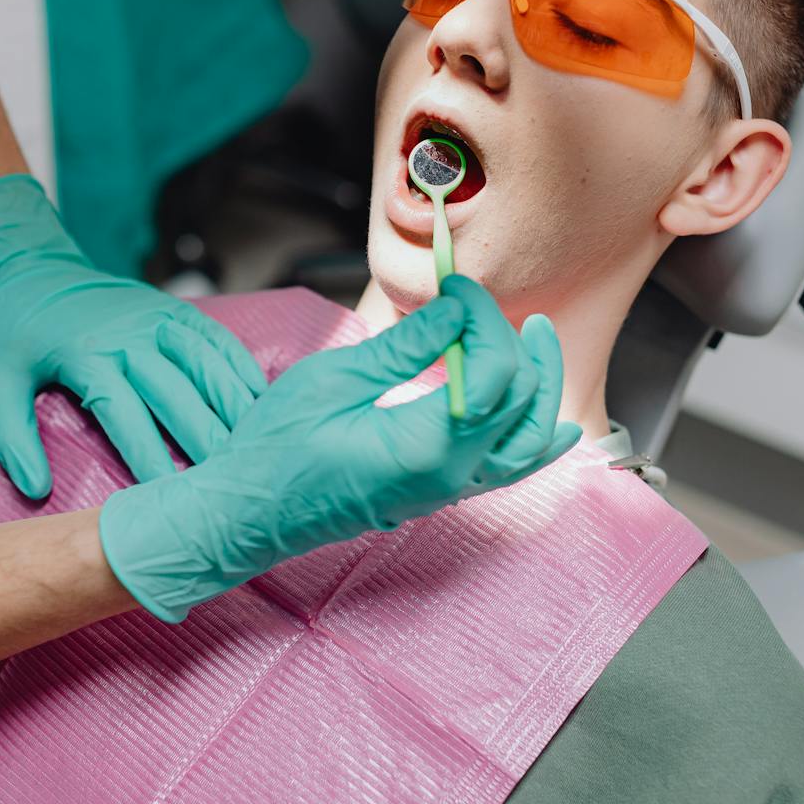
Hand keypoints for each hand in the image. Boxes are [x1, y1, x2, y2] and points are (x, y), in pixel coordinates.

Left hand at [0, 174, 266, 497]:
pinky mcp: (177, 310)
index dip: (148, 454)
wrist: (31, 267)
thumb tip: (38, 490)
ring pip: (206, 363)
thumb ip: (12, 438)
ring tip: (256, 447)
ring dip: (232, 405)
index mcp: (86, 353)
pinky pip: (217, 340)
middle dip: (204, 438)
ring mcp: (158, 319)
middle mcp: (129, 335)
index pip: (123, 410)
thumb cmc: (14, 334)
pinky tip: (260, 404)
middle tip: (229, 481)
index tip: (167, 495)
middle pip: (175, 392)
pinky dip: (241, 370)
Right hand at [100, 274, 580, 621]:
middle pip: (522, 401)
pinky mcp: (440, 495)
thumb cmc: (275, 451)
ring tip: (536, 342)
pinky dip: (536, 443)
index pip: (495, 370)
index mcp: (425, 445)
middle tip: (493, 308)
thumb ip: (404, 347)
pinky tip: (554, 424)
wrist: (248, 514)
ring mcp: (448, 491)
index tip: (455, 289)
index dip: (485, 319)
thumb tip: (456, 312)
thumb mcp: (332, 381)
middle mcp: (449, 475)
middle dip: (516, 344)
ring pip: (529, 442)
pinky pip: (509, 472)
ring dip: (540, 388)